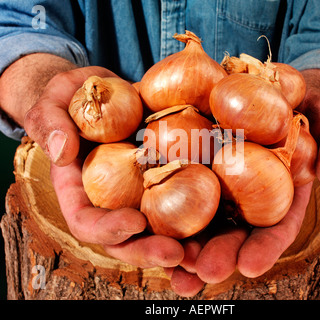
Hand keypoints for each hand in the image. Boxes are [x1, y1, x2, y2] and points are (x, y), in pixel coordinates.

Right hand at [24, 66, 183, 267]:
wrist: (104, 92)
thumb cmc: (72, 98)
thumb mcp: (54, 102)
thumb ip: (51, 123)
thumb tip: (62, 151)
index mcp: (79, 190)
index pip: (86, 220)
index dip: (106, 228)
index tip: (134, 222)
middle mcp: (111, 198)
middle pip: (127, 236)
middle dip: (148, 249)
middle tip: (175, 254)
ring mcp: (139, 190)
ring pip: (157, 225)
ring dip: (180, 242)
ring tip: (202, 250)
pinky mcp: (164, 175)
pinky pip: (182, 195)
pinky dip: (199, 208)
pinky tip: (223, 214)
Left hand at [161, 68, 319, 296]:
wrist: (274, 88)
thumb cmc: (306, 108)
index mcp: (280, 195)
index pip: (275, 228)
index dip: (264, 248)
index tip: (249, 266)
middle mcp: (247, 195)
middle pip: (232, 231)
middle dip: (218, 254)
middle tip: (202, 271)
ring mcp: (220, 180)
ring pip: (202, 217)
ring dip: (186, 244)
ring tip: (172, 264)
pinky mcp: (196, 161)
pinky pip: (180, 183)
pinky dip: (166, 204)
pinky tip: (150, 220)